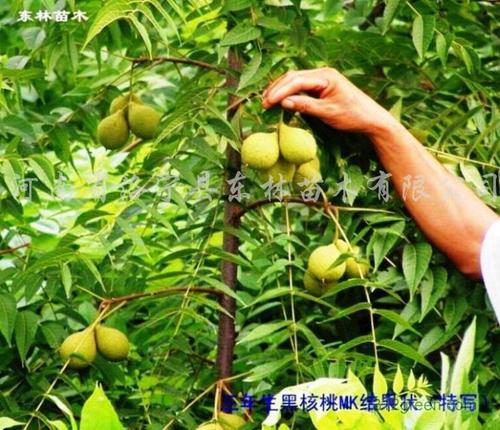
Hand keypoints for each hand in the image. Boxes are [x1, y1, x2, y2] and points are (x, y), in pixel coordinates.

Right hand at [262, 68, 397, 137]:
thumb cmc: (353, 115)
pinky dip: (289, 92)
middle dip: (276, 89)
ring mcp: (322, 78)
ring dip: (281, 90)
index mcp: (325, 76)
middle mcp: (323, 73)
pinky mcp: (322, 86)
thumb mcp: (328, 113)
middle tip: (263, 103)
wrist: (371, 118)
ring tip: (268, 101)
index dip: (279, 91)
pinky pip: (301, 86)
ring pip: (295, 80)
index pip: (296, 80)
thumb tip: (283, 102)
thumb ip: (305, 106)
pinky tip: (281, 100)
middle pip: (292, 76)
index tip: (267, 103)